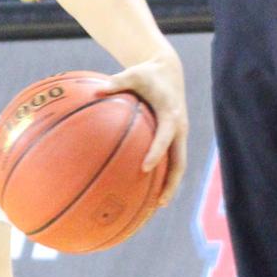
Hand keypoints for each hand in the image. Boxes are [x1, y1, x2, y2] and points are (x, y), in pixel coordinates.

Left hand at [94, 55, 188, 205]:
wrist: (168, 70)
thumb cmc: (147, 73)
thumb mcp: (133, 73)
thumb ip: (117, 82)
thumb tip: (97, 90)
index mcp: (171, 114)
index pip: (165, 137)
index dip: (156, 152)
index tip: (145, 168)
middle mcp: (179, 128)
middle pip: (179, 161)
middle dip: (171, 183)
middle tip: (159, 203)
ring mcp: (179, 135)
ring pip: (178, 165)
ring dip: (170, 185)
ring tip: (156, 206)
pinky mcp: (175, 138)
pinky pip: (171, 160)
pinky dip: (163, 175)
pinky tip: (148, 190)